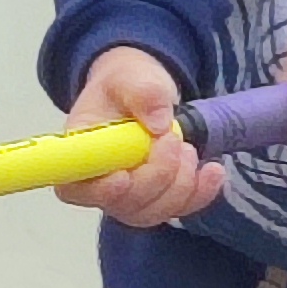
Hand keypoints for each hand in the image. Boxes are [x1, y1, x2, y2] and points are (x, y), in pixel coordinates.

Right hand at [57, 42, 221, 225]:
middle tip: (173, 139)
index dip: (98, 191)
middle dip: (156, 175)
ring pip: (151, 212)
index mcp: (80, 149)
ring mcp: (126, 196)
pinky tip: (212, 171)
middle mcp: (98, 180)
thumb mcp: (131, 75)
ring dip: (180, 184)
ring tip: (188, 147)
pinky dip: (201, 193)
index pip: (74, 186)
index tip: (123, 177)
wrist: (143, 92)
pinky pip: (177, 210)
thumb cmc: (126, 85)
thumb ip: (143, 93)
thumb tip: (159, 123)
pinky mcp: (155, 200)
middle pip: (121, 204)